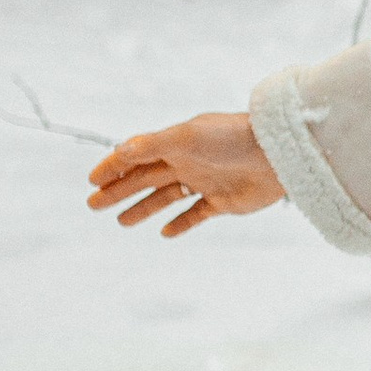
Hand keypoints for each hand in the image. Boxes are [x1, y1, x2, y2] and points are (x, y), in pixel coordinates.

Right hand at [88, 111, 282, 237]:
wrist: (278, 154)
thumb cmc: (232, 138)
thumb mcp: (187, 137)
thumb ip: (152, 145)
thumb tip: (120, 151)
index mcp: (176, 143)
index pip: (136, 156)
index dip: (113, 168)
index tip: (92, 181)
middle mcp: (188, 162)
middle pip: (145, 179)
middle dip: (119, 191)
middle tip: (93, 204)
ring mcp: (205, 182)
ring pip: (166, 198)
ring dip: (143, 208)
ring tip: (120, 221)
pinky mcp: (223, 201)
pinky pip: (196, 214)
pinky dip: (180, 224)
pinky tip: (165, 232)